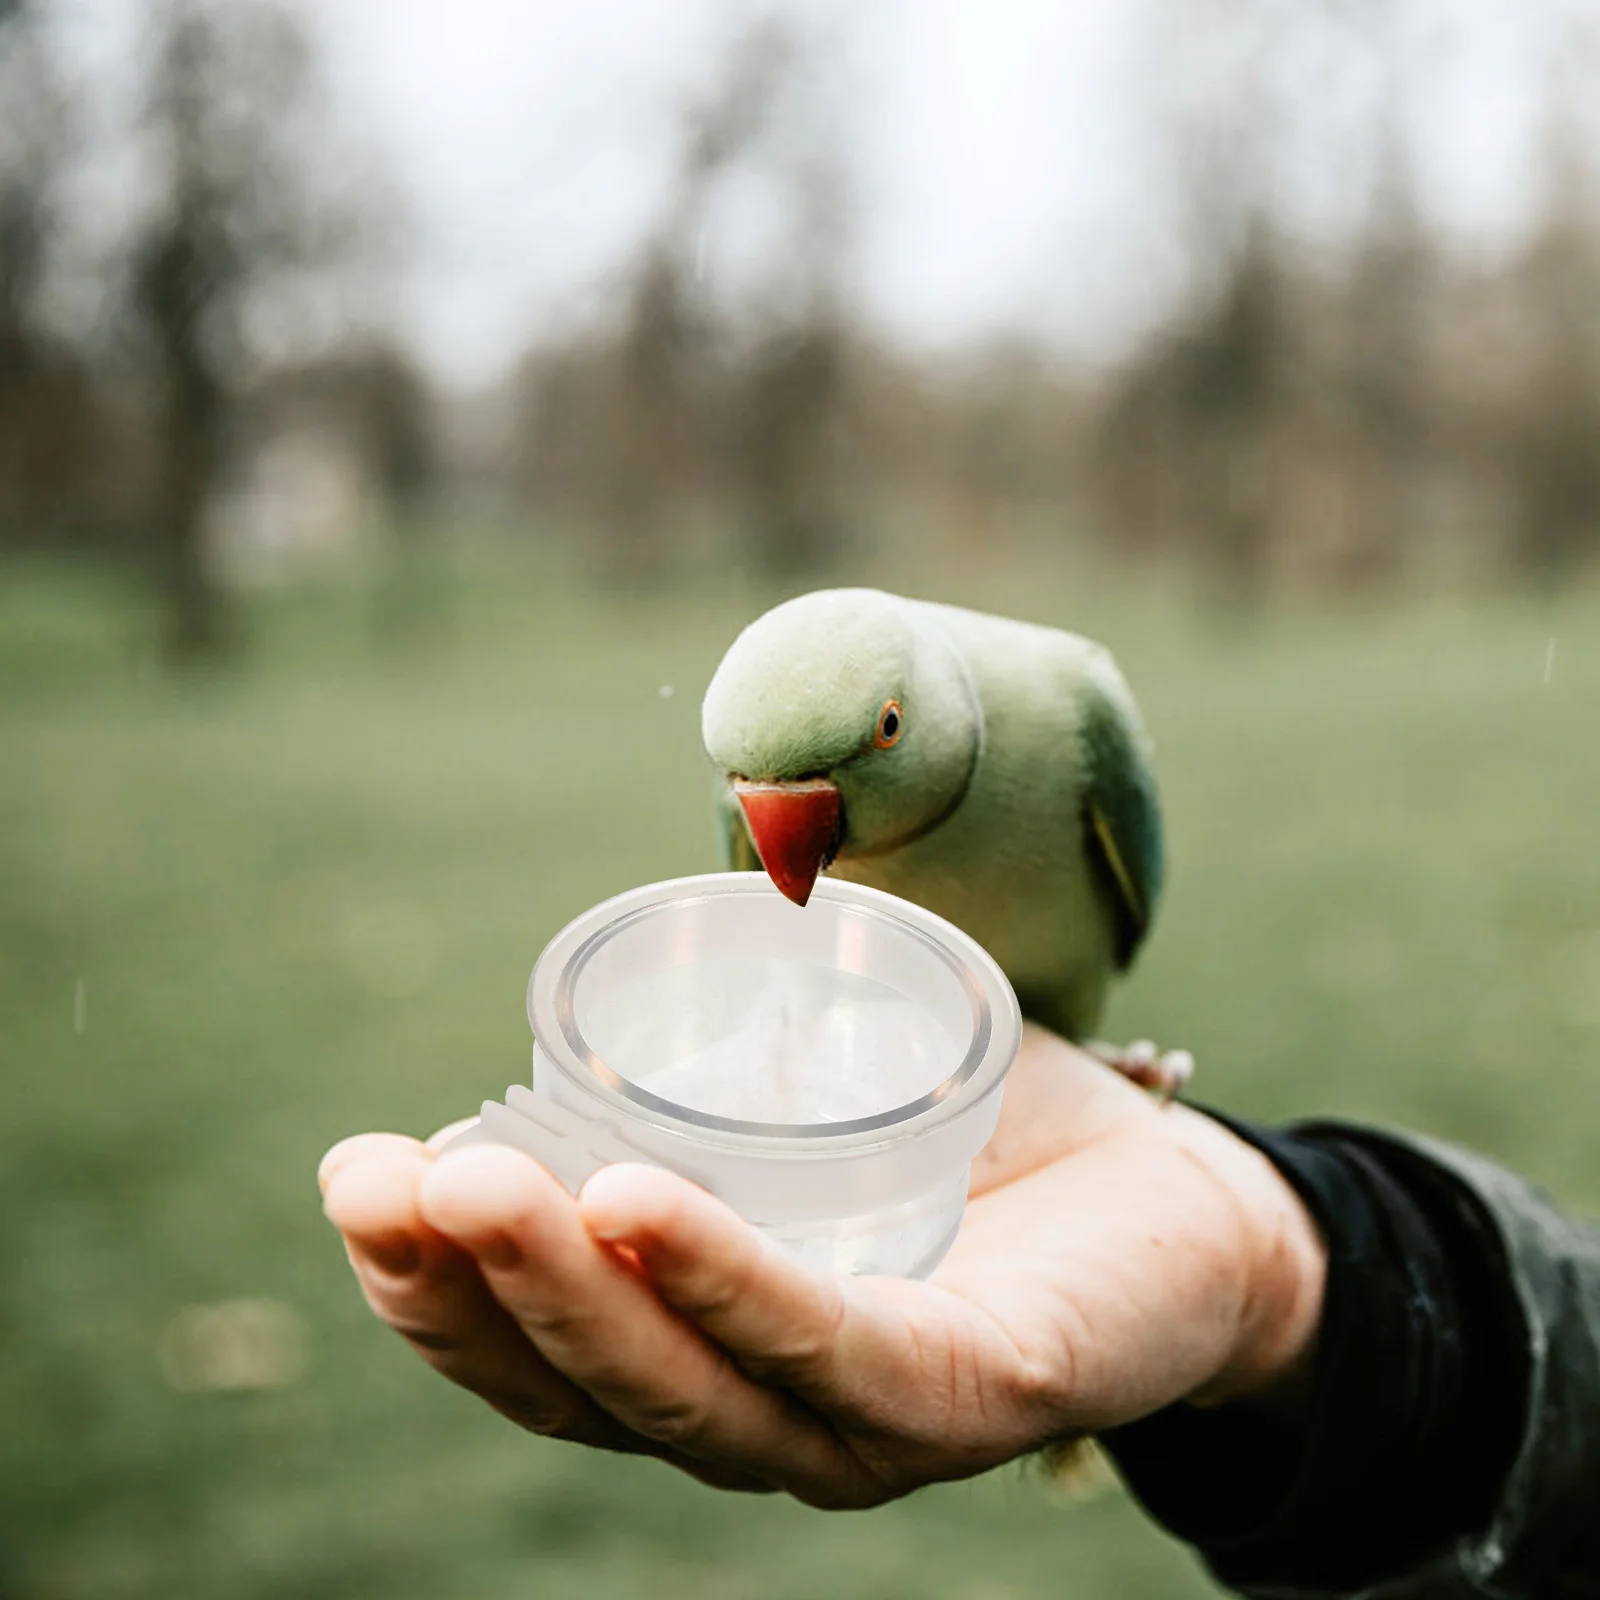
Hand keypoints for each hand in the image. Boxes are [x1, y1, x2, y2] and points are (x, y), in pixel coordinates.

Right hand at [319, 1025, 1325, 1508]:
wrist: (1180, 1201)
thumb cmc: (977, 1147)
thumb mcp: (816, 1093)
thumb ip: (713, 1045)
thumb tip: (609, 943)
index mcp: (719, 1358)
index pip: (549, 1356)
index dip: (436, 1287)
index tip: (356, 1179)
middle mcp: (776, 1418)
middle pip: (594, 1390)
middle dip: (468, 1289)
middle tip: (378, 1179)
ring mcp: (873, 1427)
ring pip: (692, 1392)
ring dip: (568, 1293)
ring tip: (476, 1184)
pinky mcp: (977, 1395)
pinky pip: (838, 1353)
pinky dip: (728, 1285)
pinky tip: (640, 1204)